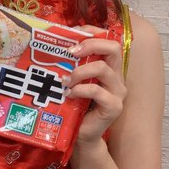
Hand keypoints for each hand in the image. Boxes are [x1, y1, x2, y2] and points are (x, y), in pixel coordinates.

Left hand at [65, 25, 126, 146]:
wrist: (82, 136)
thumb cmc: (75, 106)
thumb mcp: (73, 81)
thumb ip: (71, 65)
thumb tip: (51, 45)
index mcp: (108, 67)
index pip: (108, 39)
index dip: (92, 32)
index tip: (73, 32)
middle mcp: (117, 76)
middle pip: (113, 48)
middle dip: (90, 45)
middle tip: (71, 52)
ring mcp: (117, 92)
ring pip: (103, 69)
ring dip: (80, 71)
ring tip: (64, 80)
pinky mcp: (114, 107)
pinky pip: (97, 91)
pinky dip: (80, 90)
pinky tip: (68, 94)